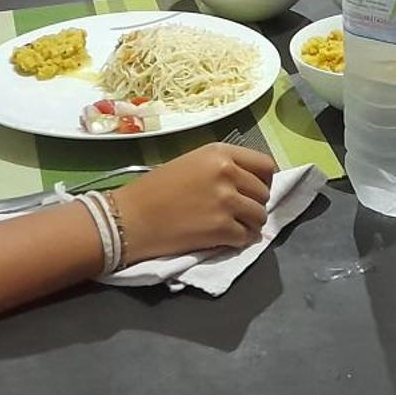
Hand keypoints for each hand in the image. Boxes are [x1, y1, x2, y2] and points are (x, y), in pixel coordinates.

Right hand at [109, 143, 277, 261]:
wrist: (130, 218)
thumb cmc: (154, 190)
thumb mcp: (192, 163)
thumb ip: (222, 168)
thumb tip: (247, 185)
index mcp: (220, 153)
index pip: (265, 165)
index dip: (264, 180)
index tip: (254, 191)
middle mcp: (228, 173)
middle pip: (264, 193)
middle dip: (254, 205)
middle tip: (238, 213)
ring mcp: (227, 201)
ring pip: (260, 216)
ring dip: (250, 224)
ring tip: (233, 227)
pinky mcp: (222, 229)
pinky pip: (247, 237)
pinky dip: (241, 241)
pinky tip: (226, 239)